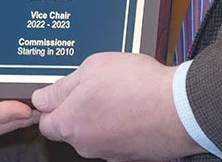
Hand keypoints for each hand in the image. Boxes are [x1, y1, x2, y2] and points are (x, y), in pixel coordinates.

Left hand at [32, 53, 201, 160]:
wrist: (179, 109)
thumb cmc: (138, 86)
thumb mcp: (92, 68)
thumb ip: (62, 85)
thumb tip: (43, 96)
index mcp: (69, 124)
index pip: (45, 120)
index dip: (53, 102)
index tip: (63, 91)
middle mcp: (85, 145)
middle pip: (71, 127)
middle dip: (79, 108)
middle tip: (98, 85)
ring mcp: (108, 153)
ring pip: (95, 133)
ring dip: (102, 116)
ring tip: (122, 93)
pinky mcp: (129, 156)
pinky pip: (117, 138)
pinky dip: (122, 125)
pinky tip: (135, 107)